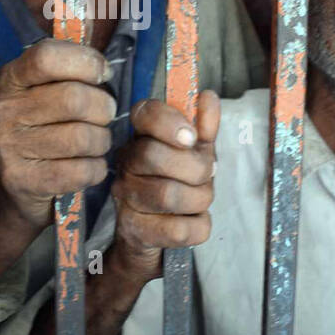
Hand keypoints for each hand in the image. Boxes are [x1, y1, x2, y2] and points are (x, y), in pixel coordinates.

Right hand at [0, 38, 114, 228]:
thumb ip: (73, 72)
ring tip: (97, 142)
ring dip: (102, 141)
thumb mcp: (50, 90)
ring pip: (81, 138)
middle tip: (105, 116)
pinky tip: (91, 165)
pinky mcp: (21, 180)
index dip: (85, 62)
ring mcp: (8, 146)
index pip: (46, 57)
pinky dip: (97, 169)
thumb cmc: (48, 125)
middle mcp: (3, 110)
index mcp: (11, 78)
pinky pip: (80, 171)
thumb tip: (105, 70)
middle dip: (103, 108)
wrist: (22, 183)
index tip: (103, 75)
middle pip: (73, 99)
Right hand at [110, 91, 219, 279]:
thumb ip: (203, 126)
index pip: (144, 113)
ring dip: (200, 199)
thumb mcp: (193, 153)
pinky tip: (194, 221)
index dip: (169, 122)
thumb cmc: (174, 185)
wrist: (150, 237)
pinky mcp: (135, 231)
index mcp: (140, 137)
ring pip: (168, 195)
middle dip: (197, 168)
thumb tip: (208, 97)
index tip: (192, 137)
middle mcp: (126, 165)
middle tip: (208, 175)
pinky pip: (178, 230)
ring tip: (201, 199)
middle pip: (155, 156)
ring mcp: (126, 199)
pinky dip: (198, 226)